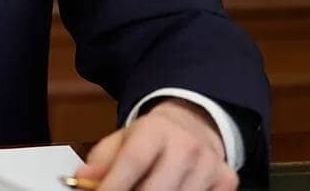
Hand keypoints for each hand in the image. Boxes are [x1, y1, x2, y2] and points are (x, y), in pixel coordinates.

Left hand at [74, 99, 236, 190]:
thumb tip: (83, 180)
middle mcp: (186, 144)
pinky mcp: (226, 180)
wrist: (194, 125)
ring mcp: (209, 164)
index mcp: (156, 129)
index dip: (113, 186)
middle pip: (155, 189)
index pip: (133, 161)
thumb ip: (101, 160)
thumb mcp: (122, 139)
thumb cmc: (151, 138)